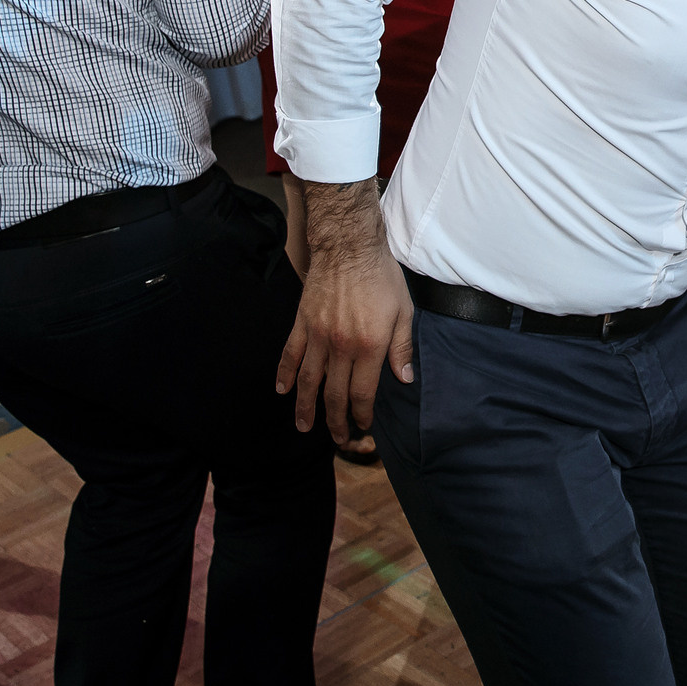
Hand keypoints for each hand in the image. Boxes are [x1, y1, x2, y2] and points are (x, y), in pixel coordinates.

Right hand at [276, 179, 413, 436]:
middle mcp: (341, 347)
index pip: (361, 393)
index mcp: (369, 346)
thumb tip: (405, 378)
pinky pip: (290, 354)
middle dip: (335, 421)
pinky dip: (284, 374)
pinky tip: (281, 391)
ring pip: (308, 381)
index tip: (362, 426)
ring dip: (306, 408)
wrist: (349, 246)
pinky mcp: (302, 323)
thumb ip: (402, 347)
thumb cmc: (382, 277)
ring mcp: (318, 336)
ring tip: (304, 427)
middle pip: (334, 394)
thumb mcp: (404, 311)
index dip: (360, 414)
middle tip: (336, 439)